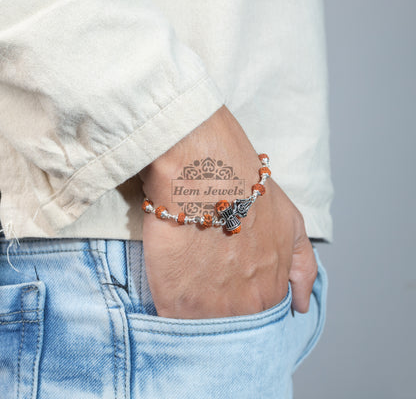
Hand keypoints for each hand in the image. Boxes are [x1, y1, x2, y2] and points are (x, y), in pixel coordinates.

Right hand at [138, 105, 317, 318]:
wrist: (208, 176)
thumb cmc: (249, 195)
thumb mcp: (291, 225)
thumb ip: (302, 268)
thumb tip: (302, 305)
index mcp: (272, 292)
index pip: (259, 313)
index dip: (241, 295)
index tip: (228, 279)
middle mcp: (244, 308)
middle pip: (230, 322)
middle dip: (219, 306)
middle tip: (205, 276)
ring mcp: (209, 309)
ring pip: (201, 325)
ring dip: (194, 310)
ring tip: (187, 277)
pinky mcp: (173, 303)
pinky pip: (172, 320)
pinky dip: (170, 308)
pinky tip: (169, 285)